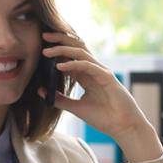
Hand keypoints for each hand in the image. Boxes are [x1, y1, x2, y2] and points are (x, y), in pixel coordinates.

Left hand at [41, 31, 161, 159]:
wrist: (122, 127)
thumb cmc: (103, 118)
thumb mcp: (76, 108)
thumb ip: (59, 99)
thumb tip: (40, 90)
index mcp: (86, 75)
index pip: (70, 56)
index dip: (56, 49)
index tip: (40, 46)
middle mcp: (93, 70)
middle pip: (76, 47)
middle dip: (60, 39)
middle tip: (43, 36)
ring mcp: (100, 71)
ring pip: (80, 52)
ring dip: (62, 49)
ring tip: (46, 51)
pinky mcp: (106, 76)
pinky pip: (87, 65)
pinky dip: (73, 64)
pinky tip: (59, 66)